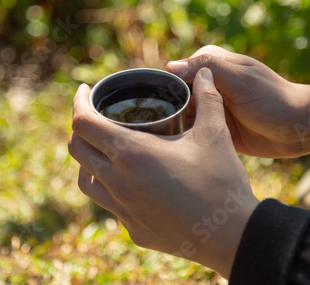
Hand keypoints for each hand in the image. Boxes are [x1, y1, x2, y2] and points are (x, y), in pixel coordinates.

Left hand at [68, 68, 258, 277]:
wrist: (233, 236)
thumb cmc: (222, 181)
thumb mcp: (215, 134)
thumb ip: (207, 98)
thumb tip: (205, 73)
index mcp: (132, 154)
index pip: (83, 123)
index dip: (78, 102)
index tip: (85, 91)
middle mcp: (118, 183)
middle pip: (76, 150)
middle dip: (80, 128)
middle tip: (96, 116)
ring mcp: (123, 210)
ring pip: (85, 182)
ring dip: (89, 161)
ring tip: (107, 150)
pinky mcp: (133, 230)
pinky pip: (109, 205)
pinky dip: (110, 188)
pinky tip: (131, 183)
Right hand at [168, 45, 306, 157]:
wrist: (298, 129)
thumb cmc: (273, 99)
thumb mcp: (240, 79)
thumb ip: (209, 68)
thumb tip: (171, 66)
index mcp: (215, 66)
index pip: (180, 69)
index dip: (168, 83)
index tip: (158, 100)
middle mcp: (211, 86)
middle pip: (178, 92)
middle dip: (169, 105)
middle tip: (159, 123)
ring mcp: (213, 108)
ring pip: (184, 112)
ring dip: (176, 122)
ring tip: (164, 136)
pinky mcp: (216, 128)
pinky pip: (196, 130)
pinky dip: (188, 135)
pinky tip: (178, 145)